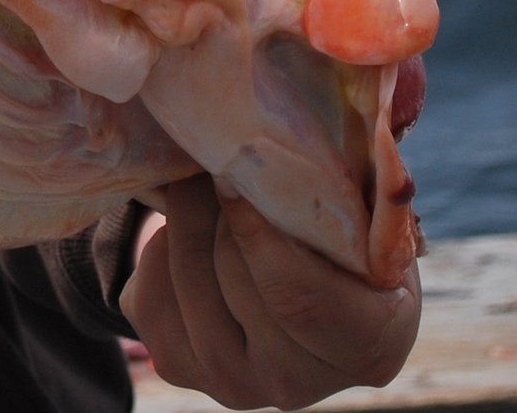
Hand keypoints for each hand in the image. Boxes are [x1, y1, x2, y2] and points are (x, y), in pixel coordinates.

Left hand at [122, 175, 420, 409]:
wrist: (295, 287)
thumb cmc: (340, 238)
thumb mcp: (365, 216)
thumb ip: (350, 189)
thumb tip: (310, 131)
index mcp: (368, 346)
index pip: (298, 297)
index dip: (258, 232)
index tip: (231, 173)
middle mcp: (299, 383)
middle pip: (231, 276)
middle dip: (215, 205)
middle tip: (215, 158)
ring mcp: (235, 384)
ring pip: (184, 278)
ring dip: (186, 220)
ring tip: (206, 189)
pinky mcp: (179, 367)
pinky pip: (148, 293)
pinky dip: (158, 249)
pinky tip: (190, 235)